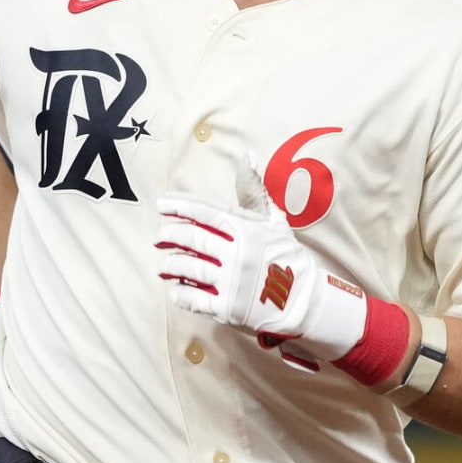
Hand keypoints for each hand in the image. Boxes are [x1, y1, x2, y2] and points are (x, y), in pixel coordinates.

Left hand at [156, 156, 367, 366]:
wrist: (301, 299)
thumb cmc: (284, 254)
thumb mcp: (273, 219)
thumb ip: (253, 189)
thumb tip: (246, 154)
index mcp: (245, 230)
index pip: (204, 212)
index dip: (179, 206)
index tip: (161, 204)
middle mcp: (235, 253)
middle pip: (192, 239)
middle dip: (170, 235)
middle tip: (160, 235)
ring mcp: (230, 281)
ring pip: (188, 268)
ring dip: (172, 264)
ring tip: (165, 262)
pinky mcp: (226, 307)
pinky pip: (193, 299)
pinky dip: (180, 293)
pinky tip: (176, 289)